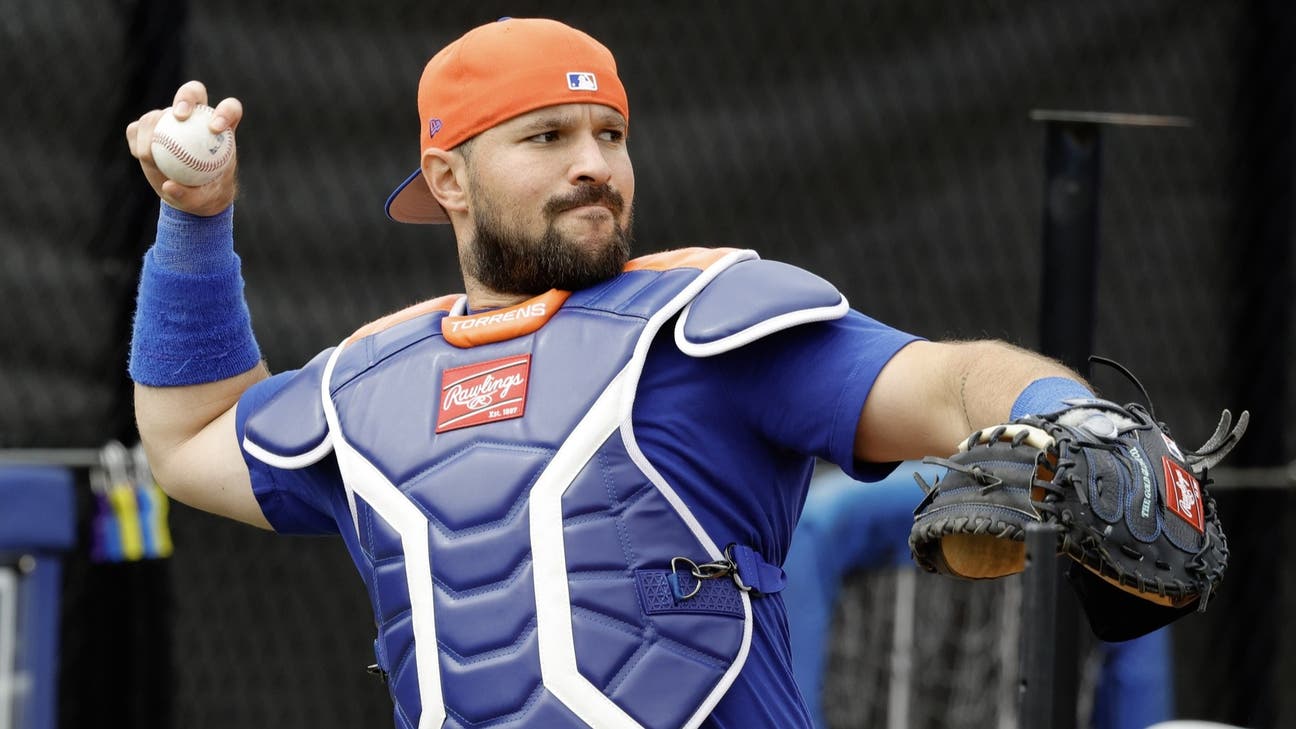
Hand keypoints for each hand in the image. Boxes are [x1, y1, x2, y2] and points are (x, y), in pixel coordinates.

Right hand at [126, 80, 242, 216]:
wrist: (189, 197)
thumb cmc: (206, 197)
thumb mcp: (203, 202)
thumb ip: (190, 195)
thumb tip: (169, 186)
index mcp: (221, 129)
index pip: (229, 109)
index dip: (224, 111)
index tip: (215, 129)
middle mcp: (196, 118)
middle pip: (193, 93)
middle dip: (186, 98)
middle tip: (179, 117)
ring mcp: (171, 121)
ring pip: (159, 113)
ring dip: (151, 129)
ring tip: (148, 155)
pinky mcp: (149, 130)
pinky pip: (138, 128)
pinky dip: (137, 140)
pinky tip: (140, 155)